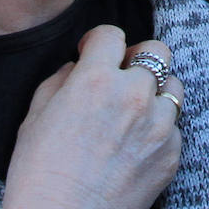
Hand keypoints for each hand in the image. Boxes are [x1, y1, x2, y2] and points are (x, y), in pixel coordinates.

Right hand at [3, 26, 181, 208]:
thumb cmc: (39, 174)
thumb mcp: (34, 116)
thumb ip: (60, 80)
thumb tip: (77, 67)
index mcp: (96, 80)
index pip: (113, 35)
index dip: (98, 42)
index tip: (92, 54)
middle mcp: (134, 96)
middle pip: (157, 52)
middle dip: (137, 58)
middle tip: (121, 76)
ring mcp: (158, 126)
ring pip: (173, 88)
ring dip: (154, 93)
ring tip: (133, 112)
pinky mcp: (171, 155)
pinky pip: (174, 128)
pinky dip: (158, 130)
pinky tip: (134, 146)